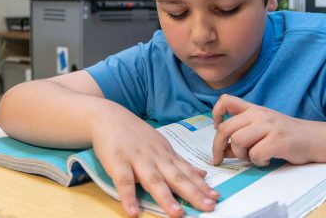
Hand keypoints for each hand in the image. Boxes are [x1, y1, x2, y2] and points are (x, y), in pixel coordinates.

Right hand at [90, 105, 219, 216]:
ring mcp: (137, 159)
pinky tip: (133, 212)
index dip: (202, 186)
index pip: (187, 172)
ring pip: (153, 180)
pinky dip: (128, 197)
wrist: (108, 117)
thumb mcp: (162, 146)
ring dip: (166, 198)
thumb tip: (202, 174)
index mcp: (166, 155)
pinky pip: (124, 181)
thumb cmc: (135, 135)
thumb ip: (179, 162)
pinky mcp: (117, 162)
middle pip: (176, 178)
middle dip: (193, 193)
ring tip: (177, 214)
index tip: (216, 197)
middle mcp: (156, 158)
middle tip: (209, 206)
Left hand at [211, 94, 314, 166]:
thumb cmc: (286, 136)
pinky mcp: (278, 140)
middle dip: (218, 146)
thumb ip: (243, 137)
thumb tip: (223, 150)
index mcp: (254, 109)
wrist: (314, 139)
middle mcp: (260, 114)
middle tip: (218, 159)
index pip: (226, 101)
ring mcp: (269, 126)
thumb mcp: (263, 129)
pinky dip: (258, 162)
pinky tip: (266, 160)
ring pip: (238, 141)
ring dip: (241, 155)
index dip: (216, 113)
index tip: (215, 126)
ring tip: (253, 157)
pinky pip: (255, 154)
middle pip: (226, 128)